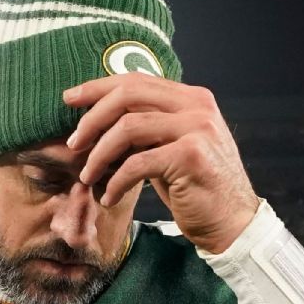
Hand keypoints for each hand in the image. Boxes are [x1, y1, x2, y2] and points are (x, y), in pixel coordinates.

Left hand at [64, 73, 258, 253]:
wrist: (234, 223)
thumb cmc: (197, 188)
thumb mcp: (172, 148)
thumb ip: (148, 127)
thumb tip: (99, 119)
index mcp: (193, 98)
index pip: (137, 80)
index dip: (98, 87)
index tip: (69, 99)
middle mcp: (197, 106)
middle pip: (129, 95)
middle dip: (92, 118)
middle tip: (73, 143)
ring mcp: (197, 129)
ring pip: (128, 128)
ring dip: (99, 154)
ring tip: (88, 176)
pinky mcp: (190, 157)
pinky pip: (137, 163)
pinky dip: (116, 181)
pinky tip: (109, 196)